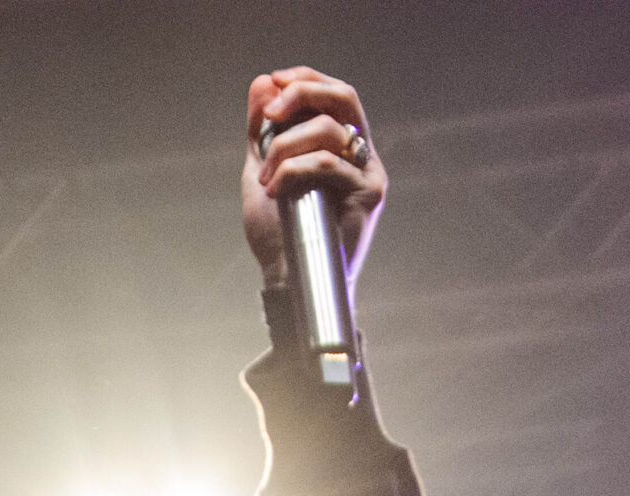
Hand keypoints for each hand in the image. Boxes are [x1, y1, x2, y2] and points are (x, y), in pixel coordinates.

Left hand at [241, 67, 385, 292]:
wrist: (288, 281)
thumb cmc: (277, 234)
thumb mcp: (262, 172)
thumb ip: (261, 132)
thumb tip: (262, 83)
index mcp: (341, 146)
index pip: (333, 95)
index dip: (305, 80)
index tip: (272, 84)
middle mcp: (361, 155)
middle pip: (344, 97)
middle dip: (303, 93)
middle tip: (270, 113)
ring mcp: (368, 173)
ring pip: (329, 130)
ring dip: (285, 145)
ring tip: (265, 178)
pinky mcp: (368, 193)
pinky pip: (327, 163)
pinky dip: (292, 170)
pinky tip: (274, 190)